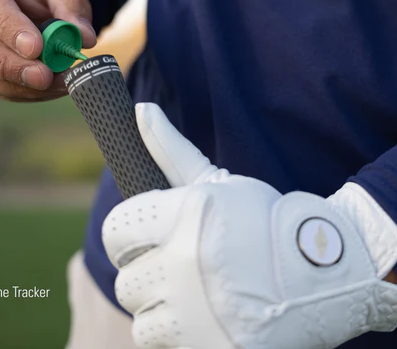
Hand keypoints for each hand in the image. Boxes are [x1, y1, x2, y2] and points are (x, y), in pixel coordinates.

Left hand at [102, 103, 396, 348]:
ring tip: (194, 296)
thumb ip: (170, 147)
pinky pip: (164, 346)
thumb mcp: (214, 179)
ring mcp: (197, 313)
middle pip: (126, 281)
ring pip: (143, 318)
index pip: (115, 231)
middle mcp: (183, 264)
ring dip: (162, 309)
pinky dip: (178, 337)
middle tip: (178, 269)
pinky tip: (204, 319)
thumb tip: (140, 109)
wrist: (319, 270)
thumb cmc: (261, 219)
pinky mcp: (209, 348)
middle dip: (147, 274)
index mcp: (181, 216)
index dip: (125, 238)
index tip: (140, 242)